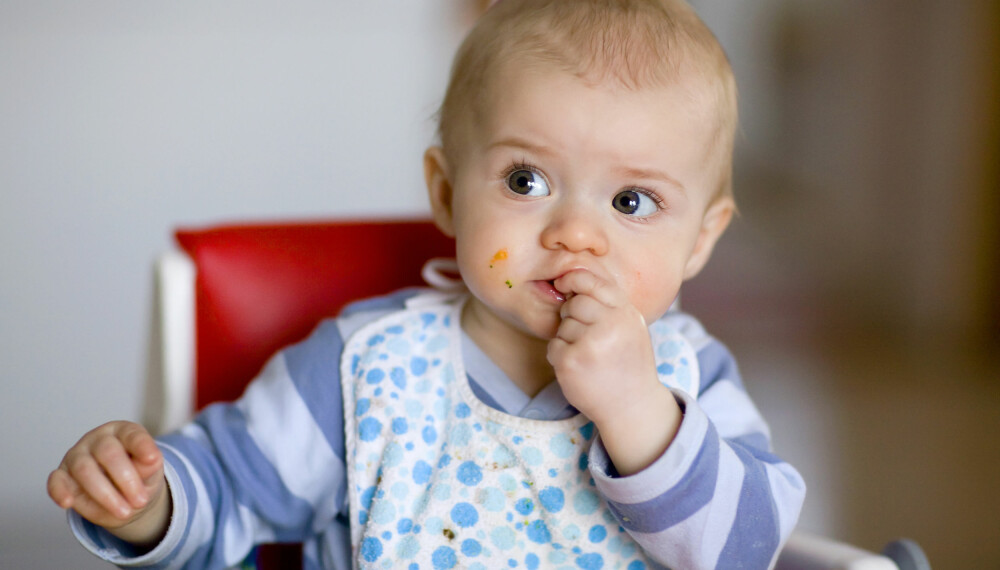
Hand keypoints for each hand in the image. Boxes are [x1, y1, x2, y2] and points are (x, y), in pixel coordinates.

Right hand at [48, 421, 168, 545]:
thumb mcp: (151, 472)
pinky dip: (59, 491)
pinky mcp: (62, 475)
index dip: (142, 446)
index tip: (153, 459)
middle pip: (108, 452)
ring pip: (84, 469)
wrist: (123, 496)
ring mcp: (77, 455)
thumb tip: (151, 460)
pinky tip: (68, 502)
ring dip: (104, 494)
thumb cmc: (138, 476)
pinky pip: (56, 481)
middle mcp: (99, 439)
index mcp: (124, 432)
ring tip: (124, 513)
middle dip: (126, 479)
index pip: (132, 435)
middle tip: (140, 501)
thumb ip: (149, 467)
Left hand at [547, 269, 680, 473]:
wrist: (633, 406)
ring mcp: (590, 344)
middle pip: (574, 304)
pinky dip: (560, 355)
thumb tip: (574, 278)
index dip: (574, 279)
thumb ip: (609, 304)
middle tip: (585, 335)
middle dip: (572, 316)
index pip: (594, 282)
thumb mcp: (631, 327)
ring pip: (563, 326)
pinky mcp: (571, 363)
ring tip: (588, 356)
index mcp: (626, 314)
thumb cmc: (629, 363)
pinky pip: (554, 346)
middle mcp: (610, 326)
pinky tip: (578, 367)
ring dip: (568, 339)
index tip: (563, 283)